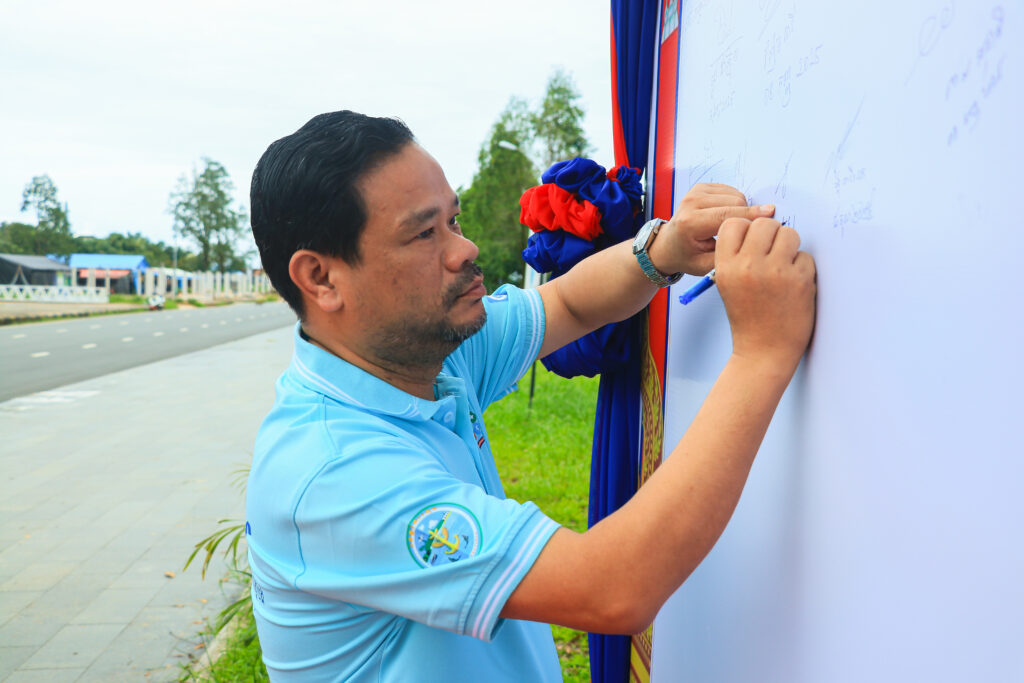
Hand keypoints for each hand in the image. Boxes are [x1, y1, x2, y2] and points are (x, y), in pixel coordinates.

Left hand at [648, 183, 775, 275]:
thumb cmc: (687, 257)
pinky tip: (725, 217)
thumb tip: (756, 241)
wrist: (668, 245)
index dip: (752, 215)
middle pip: (736, 202)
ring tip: (730, 227)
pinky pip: (731, 191)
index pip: (728, 215)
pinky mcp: (701, 187)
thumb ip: (730, 255)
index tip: (772, 215)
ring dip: (741, 210)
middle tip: (748, 232)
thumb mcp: (706, 266)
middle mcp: (691, 202)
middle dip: (748, 216)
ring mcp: (695, 192)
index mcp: (690, 223)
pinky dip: (735, 203)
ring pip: (736, 195)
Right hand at [715, 217, 815, 368]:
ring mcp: (774, 272)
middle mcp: (747, 266)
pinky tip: (793, 286)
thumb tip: (763, 225)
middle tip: (774, 254)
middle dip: (772, 234)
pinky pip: (806, 255)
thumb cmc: (748, 317)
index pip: (734, 223)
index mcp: (725, 266)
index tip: (753, 243)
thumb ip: (739, 255)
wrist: (763, 351)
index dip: (746, 229)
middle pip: (765, 223)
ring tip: (784, 268)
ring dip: (790, 247)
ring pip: (789, 233)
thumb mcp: (728, 284)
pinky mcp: (799, 280)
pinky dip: (803, 268)